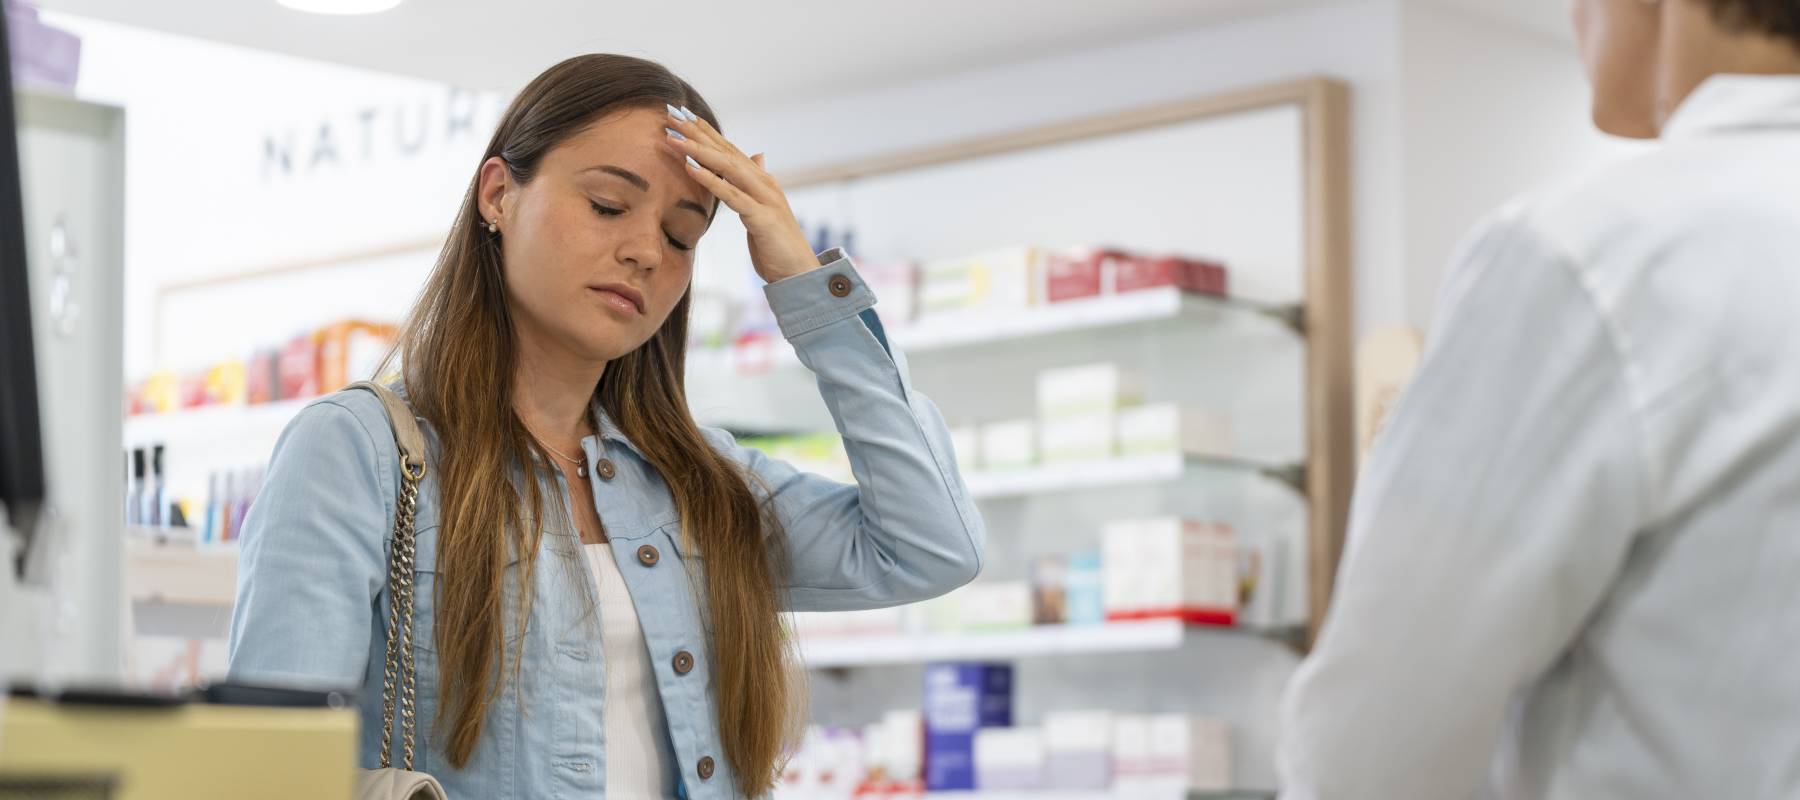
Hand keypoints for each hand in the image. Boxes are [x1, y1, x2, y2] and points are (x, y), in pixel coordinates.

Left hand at [663, 105, 818, 283]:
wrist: (800, 272)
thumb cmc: (777, 245)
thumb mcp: (763, 209)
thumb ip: (756, 184)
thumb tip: (758, 156)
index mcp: (761, 181)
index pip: (729, 149)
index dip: (705, 131)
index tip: (681, 115)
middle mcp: (764, 183)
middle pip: (726, 151)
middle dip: (697, 133)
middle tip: (671, 115)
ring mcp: (765, 198)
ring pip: (727, 167)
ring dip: (698, 150)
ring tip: (674, 137)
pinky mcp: (762, 218)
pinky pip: (732, 195)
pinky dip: (711, 179)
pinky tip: (691, 168)